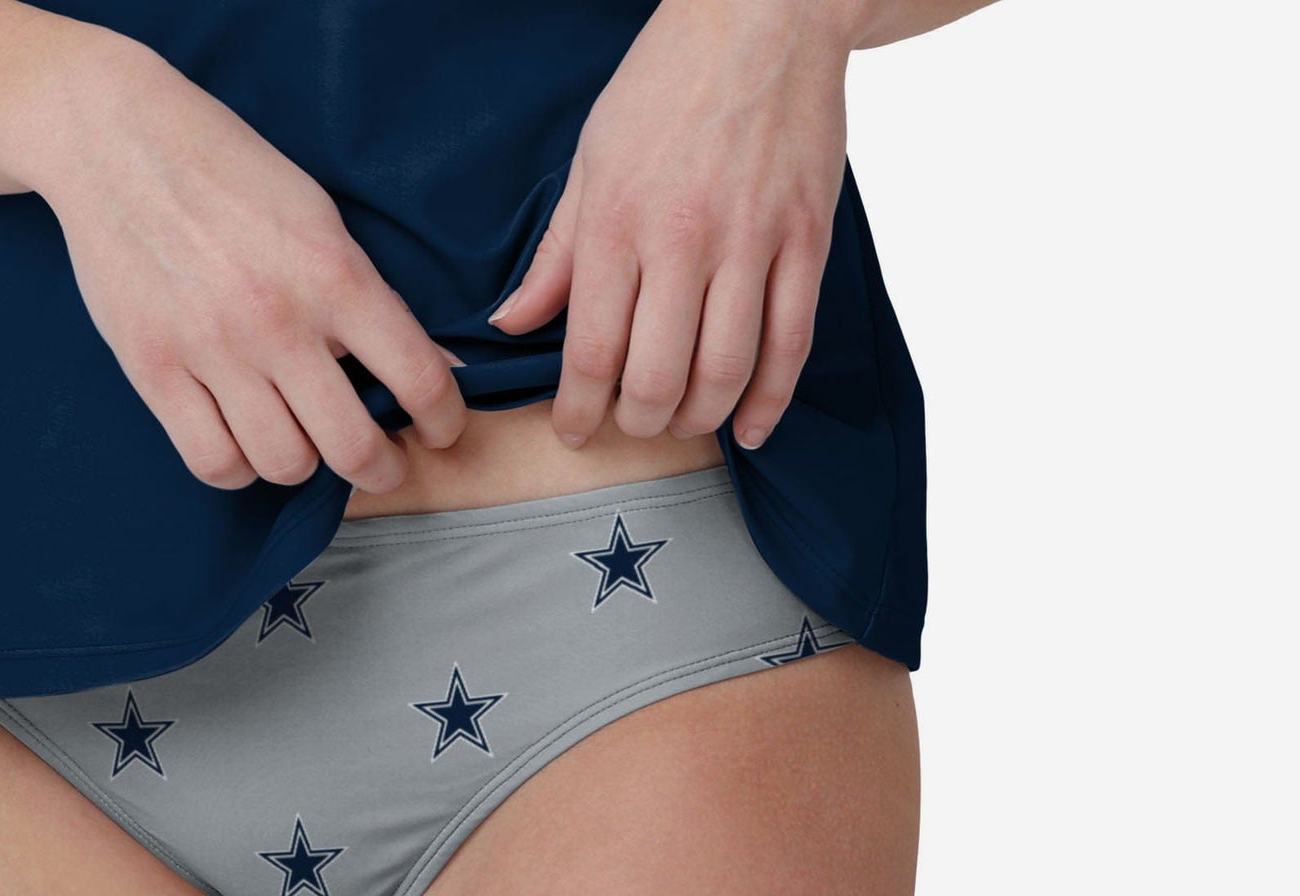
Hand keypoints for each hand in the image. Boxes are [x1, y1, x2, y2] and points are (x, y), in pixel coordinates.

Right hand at [23, 36, 465, 492]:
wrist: (119, 141)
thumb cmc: (228, 174)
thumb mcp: (317, 215)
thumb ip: (368, 295)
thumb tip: (433, 365)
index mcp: (332, 273)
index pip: (417, 377)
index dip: (443, 421)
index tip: (439, 432)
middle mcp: (277, 321)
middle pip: (352, 447)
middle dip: (379, 467)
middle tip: (379, 462)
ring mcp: (212, 351)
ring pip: (283, 464)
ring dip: (303, 463)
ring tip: (301, 439)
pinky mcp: (156, 371)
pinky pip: (214, 462)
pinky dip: (239, 467)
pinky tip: (244, 441)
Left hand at [490, 0, 852, 450]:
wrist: (765, 13)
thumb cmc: (668, 82)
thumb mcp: (592, 160)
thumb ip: (556, 254)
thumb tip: (513, 323)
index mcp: (618, 223)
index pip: (591, 353)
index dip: (579, 411)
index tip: (573, 429)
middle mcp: (683, 238)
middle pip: (657, 378)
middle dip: (638, 422)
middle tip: (631, 423)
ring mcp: (752, 241)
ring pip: (723, 371)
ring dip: (698, 418)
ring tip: (681, 420)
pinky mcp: (807, 238)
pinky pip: (791, 343)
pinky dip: (770, 400)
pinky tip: (748, 427)